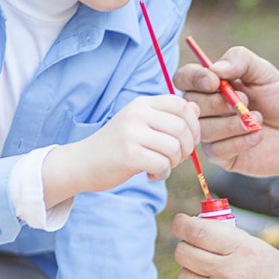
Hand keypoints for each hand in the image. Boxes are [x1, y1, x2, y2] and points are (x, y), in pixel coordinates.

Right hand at [44, 94, 200, 205]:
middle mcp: (137, 114)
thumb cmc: (116, 145)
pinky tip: (152, 175)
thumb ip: (167, 116)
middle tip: (176, 159)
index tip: (190, 140)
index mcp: (142, 103)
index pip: (181, 104)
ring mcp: (131, 133)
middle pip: (182, 127)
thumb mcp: (141, 124)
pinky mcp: (129, 155)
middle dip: (187, 148)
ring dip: (175, 162)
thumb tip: (196, 109)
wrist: (81, 163)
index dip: (194, 124)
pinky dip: (163, 174)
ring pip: (175, 147)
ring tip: (163, 166)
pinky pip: (162, 164)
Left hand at [172, 211, 278, 278]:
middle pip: (183, 254)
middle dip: (185, 248)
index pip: (196, 231)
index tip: (180, 224)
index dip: (182, 225)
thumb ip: (237, 245)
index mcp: (244, 250)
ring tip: (214, 276)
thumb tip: (207, 233)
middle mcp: (230, 273)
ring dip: (194, 274)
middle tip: (193, 249)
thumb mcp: (268, 255)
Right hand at [173, 46, 278, 181]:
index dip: (193, 79)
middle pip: (190, 105)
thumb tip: (214, 68)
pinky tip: (258, 136)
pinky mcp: (220, 156)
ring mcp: (211, 133)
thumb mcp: (264, 72)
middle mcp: (205, 109)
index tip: (215, 81)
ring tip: (258, 118)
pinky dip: (240, 141)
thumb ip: (240, 60)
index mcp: (211, 85)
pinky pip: (216, 150)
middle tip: (246, 101)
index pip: (184, 78)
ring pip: (203, 129)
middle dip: (218, 102)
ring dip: (232, 123)